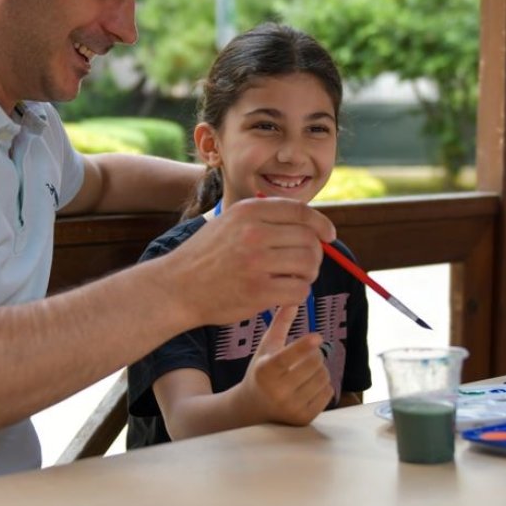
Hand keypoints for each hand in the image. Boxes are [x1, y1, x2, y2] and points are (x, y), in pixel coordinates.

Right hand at [162, 196, 335, 326]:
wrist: (176, 286)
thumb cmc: (206, 256)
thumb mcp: (229, 222)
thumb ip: (264, 218)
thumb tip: (310, 224)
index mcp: (248, 211)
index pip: (300, 211)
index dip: (321, 224)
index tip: (328, 235)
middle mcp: (254, 233)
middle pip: (309, 240)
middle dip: (314, 254)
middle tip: (304, 265)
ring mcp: (256, 263)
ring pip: (309, 265)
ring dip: (308, 275)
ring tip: (293, 279)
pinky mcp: (259, 291)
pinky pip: (299, 290)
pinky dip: (298, 293)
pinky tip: (283, 293)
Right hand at [238, 305, 333, 426]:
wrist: (253, 408)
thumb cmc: (261, 372)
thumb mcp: (266, 348)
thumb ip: (280, 324)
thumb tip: (293, 299)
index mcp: (265, 371)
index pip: (287, 357)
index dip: (303, 346)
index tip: (317, 337)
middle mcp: (277, 391)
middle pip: (313, 364)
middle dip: (315, 355)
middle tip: (307, 355)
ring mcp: (291, 407)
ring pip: (323, 378)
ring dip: (320, 370)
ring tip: (307, 371)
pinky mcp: (303, 418)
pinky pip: (328, 394)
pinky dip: (323, 386)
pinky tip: (310, 386)